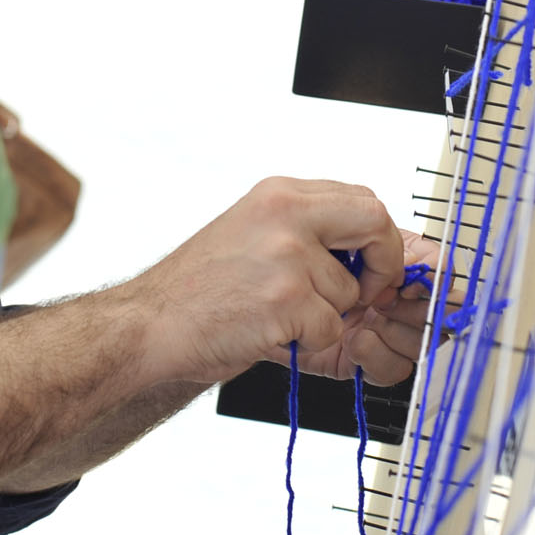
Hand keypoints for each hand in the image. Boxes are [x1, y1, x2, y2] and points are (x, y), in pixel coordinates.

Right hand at [125, 178, 431, 386]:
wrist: (151, 322)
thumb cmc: (197, 287)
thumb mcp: (252, 230)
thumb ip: (305, 227)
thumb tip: (361, 245)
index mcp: (278, 194)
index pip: (361, 198)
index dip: (377, 236)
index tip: (371, 262)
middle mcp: (285, 214)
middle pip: (374, 222)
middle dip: (383, 263)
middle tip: (369, 291)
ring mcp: (287, 255)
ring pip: (349, 291)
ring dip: (326, 315)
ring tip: (280, 315)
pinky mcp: (286, 299)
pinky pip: (330, 328)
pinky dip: (309, 341)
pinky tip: (272, 331)